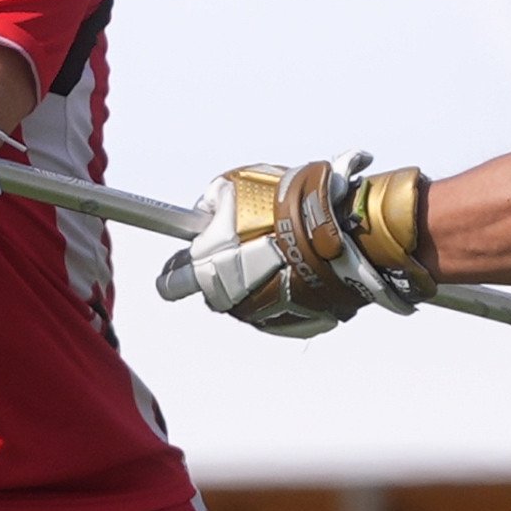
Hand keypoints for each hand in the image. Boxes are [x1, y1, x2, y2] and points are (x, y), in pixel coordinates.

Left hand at [158, 155, 431, 337]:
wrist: (341, 232)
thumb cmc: (285, 205)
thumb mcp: (236, 185)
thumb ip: (211, 203)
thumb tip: (206, 213)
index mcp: (206, 270)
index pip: (169, 280)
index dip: (174, 266)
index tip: (183, 258)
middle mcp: (228, 301)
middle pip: (210, 292)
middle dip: (218, 272)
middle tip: (239, 249)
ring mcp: (261, 317)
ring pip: (246, 300)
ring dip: (257, 279)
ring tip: (282, 249)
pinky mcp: (292, 324)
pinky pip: (280, 307)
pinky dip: (287, 289)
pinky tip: (302, 265)